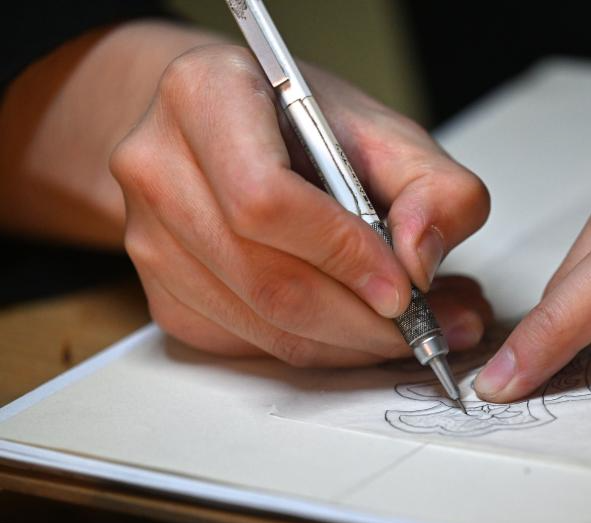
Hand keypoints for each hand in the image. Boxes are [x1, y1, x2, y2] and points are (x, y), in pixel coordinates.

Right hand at [111, 44, 490, 365]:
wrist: (234, 134)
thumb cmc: (305, 127)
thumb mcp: (388, 133)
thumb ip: (434, 188)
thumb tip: (421, 262)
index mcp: (205, 96)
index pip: (265, 199)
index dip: (341, 254)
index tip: (404, 287)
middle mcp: (158, 167)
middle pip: (264, 278)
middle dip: (361, 319)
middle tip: (430, 326)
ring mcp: (146, 239)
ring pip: (262, 325)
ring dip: (350, 343)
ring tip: (413, 326)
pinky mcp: (162, 294)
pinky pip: (250, 346)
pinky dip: (320, 348)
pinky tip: (360, 327)